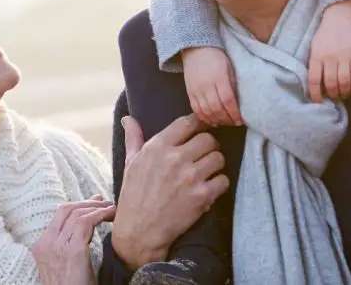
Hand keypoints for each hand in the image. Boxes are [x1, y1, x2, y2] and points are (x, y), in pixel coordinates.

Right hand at [32, 196, 115, 284]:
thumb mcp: (65, 265)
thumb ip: (70, 245)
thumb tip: (87, 222)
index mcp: (41, 247)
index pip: (59, 215)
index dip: (78, 204)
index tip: (94, 202)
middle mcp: (47, 245)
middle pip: (67, 210)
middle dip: (87, 202)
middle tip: (104, 202)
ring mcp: (58, 248)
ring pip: (78, 214)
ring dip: (98, 208)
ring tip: (112, 209)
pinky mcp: (73, 252)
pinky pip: (86, 222)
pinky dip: (100, 214)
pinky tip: (111, 215)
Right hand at [111, 114, 229, 269]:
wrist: (139, 232)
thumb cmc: (134, 195)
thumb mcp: (130, 162)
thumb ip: (133, 137)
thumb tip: (127, 118)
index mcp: (158, 146)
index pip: (188, 122)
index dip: (198, 124)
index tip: (199, 130)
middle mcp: (175, 158)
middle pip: (208, 139)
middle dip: (208, 146)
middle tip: (203, 155)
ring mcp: (190, 177)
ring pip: (218, 158)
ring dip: (215, 164)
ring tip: (208, 171)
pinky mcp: (202, 196)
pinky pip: (223, 180)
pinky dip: (219, 184)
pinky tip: (209, 188)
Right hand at [182, 46, 242, 125]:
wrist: (196, 48)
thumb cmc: (216, 56)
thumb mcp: (229, 67)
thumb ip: (232, 84)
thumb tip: (237, 102)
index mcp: (219, 78)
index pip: (228, 100)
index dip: (234, 113)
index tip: (240, 120)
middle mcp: (206, 86)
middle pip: (216, 109)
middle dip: (227, 119)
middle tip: (234, 123)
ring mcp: (196, 90)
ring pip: (206, 111)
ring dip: (216, 120)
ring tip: (224, 123)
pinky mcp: (189, 92)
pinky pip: (196, 109)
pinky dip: (204, 118)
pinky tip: (212, 121)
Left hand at [309, 0, 350, 101]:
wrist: (341, 16)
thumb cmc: (325, 32)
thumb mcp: (314, 46)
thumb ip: (315, 62)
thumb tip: (316, 83)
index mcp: (316, 56)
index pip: (314, 79)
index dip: (315, 93)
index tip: (318, 101)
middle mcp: (329, 58)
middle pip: (331, 83)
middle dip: (332, 94)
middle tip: (333, 98)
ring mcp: (344, 56)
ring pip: (345, 81)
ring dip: (344, 92)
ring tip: (344, 95)